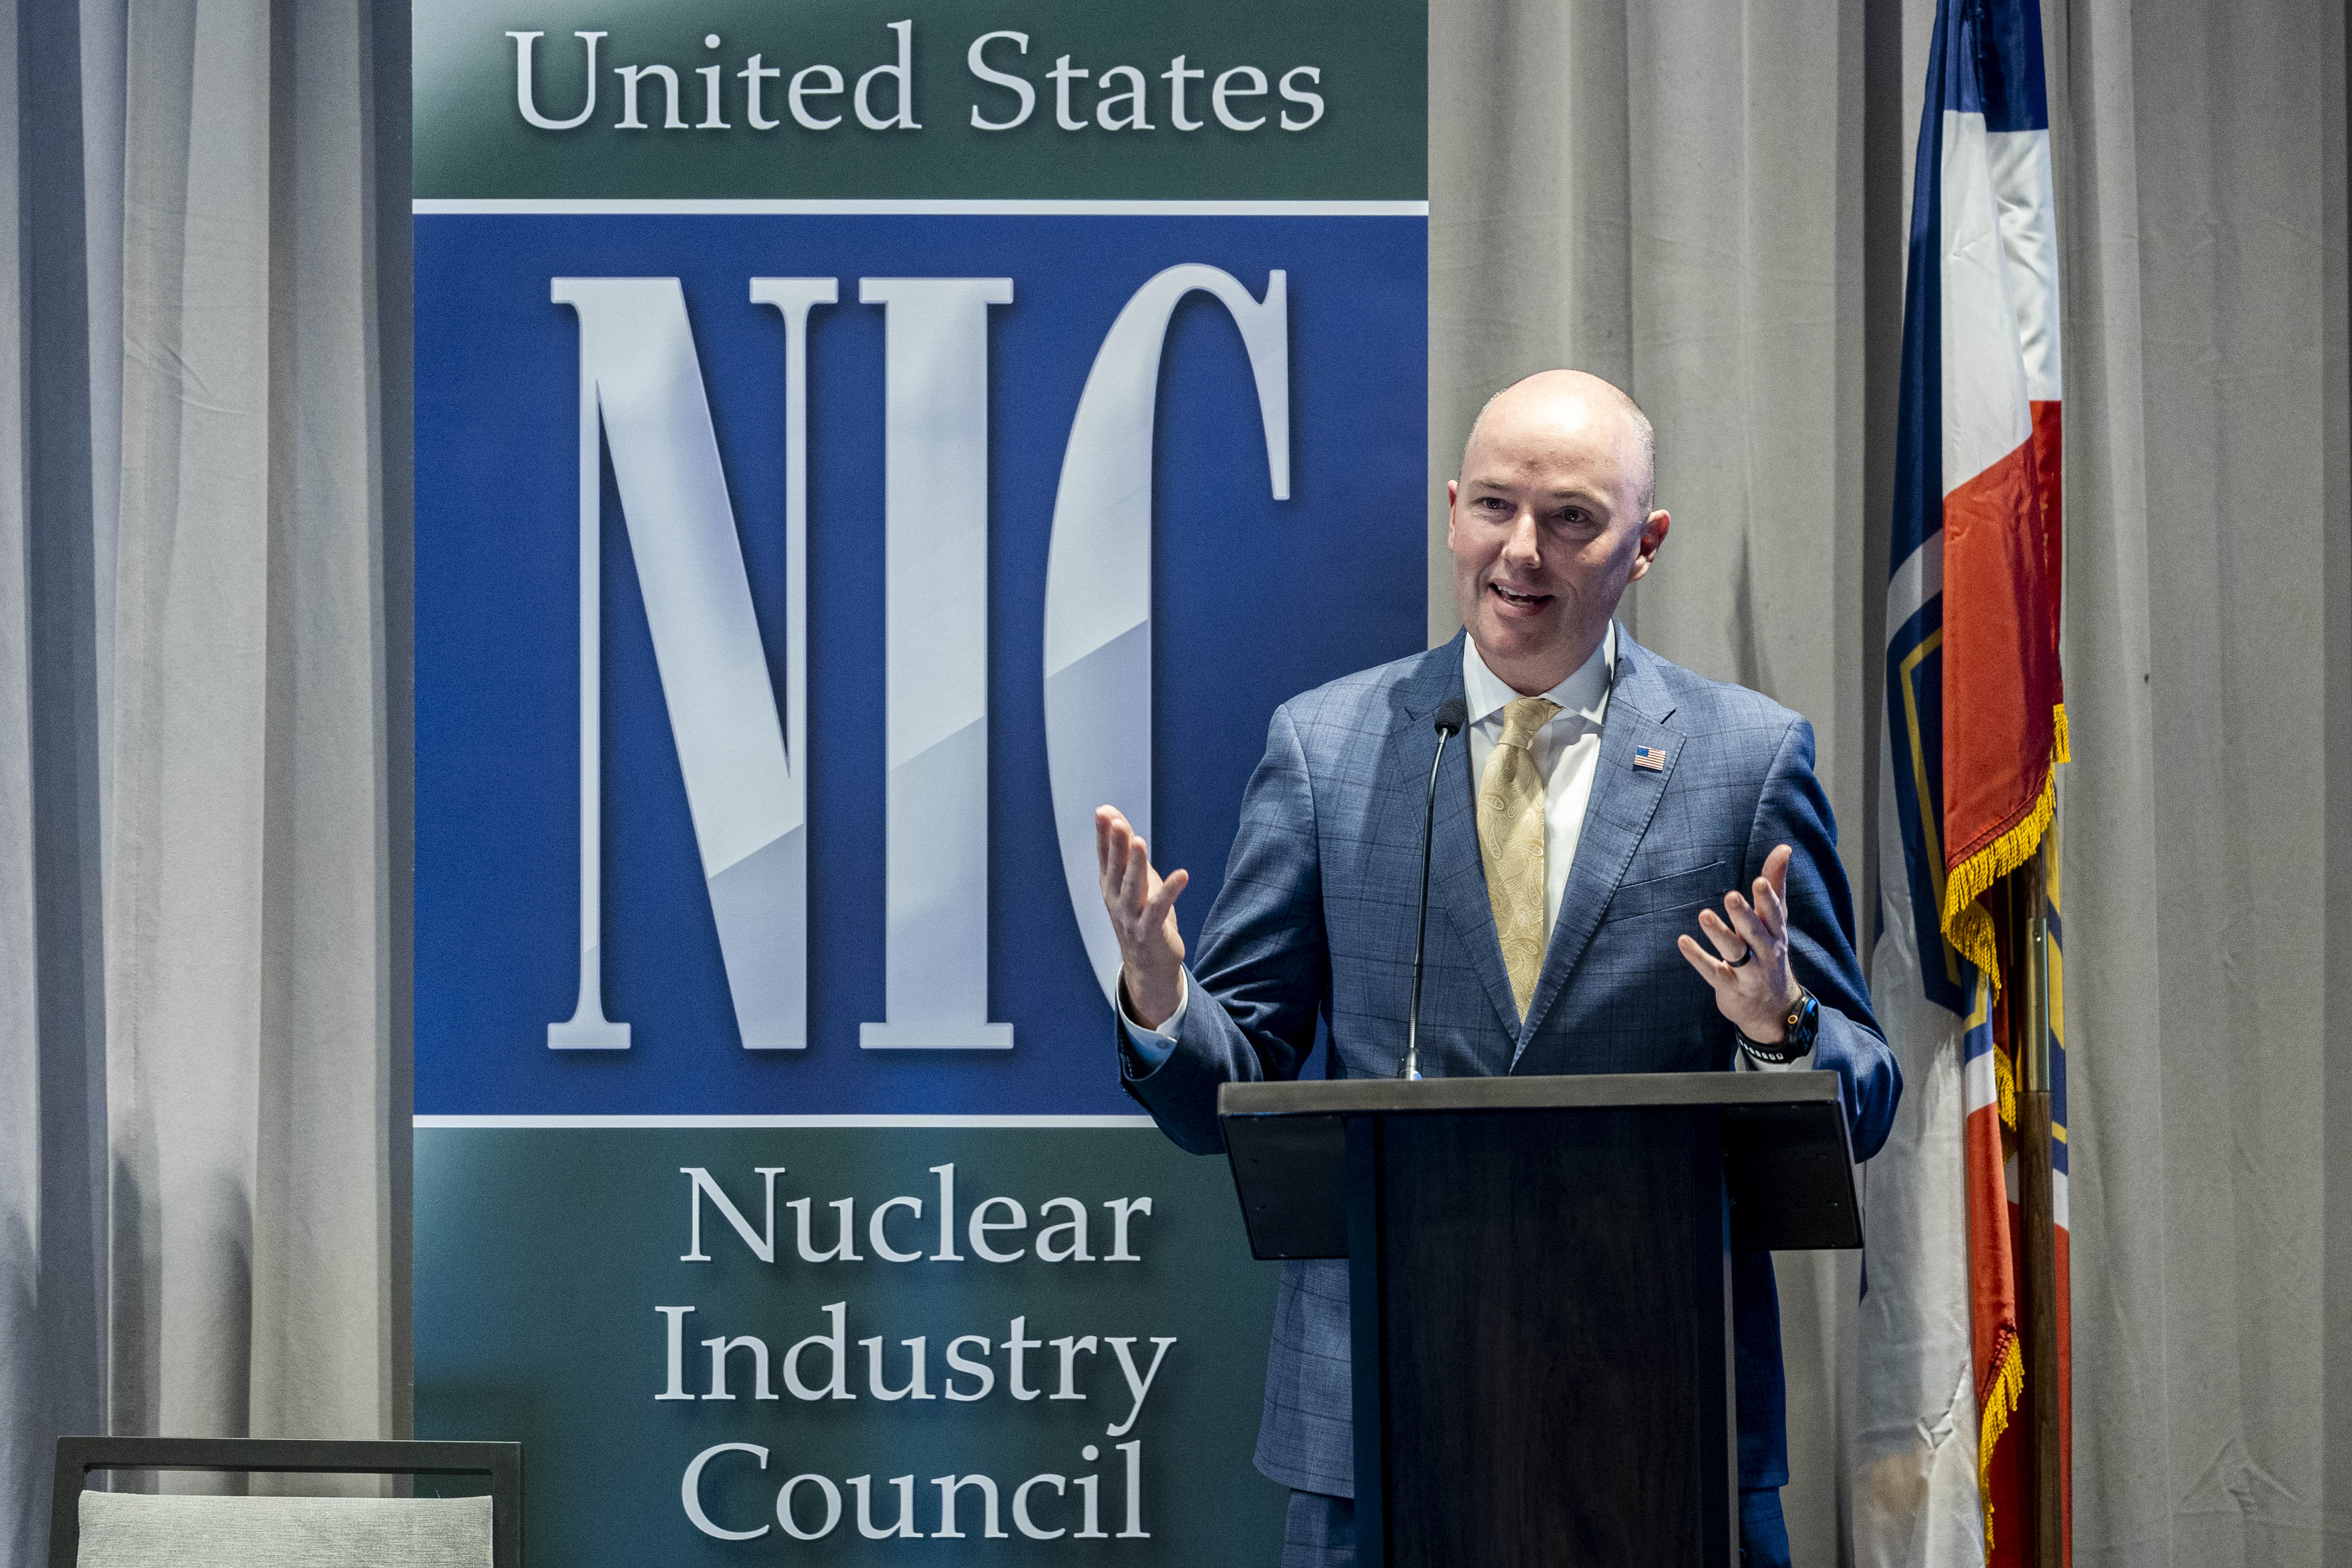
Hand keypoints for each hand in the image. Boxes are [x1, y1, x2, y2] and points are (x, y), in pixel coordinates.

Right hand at [1094, 806, 1188, 1029]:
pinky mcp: (1150, 931)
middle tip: (1116, 822)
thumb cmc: (1141, 918)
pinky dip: (1170, 891)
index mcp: (1110, 887)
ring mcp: (1131, 918)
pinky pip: (1159, 909)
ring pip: (1133, 887)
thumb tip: (1118, 821)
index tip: (1103, 812)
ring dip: (1135, 864)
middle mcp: (1116, 901)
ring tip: (1138, 841)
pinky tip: (1182, 875)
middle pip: (1115, 869)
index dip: (1104, 834)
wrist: (1148, 966)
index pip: (1105, 857)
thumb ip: (1127, 855)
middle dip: (1116, 844)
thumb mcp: (1133, 883)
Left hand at [1676, 844, 1802, 1042]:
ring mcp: (1749, 972)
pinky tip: (1682, 941)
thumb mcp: (1775, 920)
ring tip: (1703, 915)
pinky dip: (1698, 957)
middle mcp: (1765, 951)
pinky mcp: (1730, 986)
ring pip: (1735, 951)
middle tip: (1731, 896)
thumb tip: (1784, 848)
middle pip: (1755, 931)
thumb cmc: (1770, 951)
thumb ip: (1775, 884)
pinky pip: (1713, 971)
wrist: (1774, 1009)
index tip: (1759, 881)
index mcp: (1776, 932)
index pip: (1774, 914)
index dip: (1767, 898)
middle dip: (1744, 914)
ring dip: (1719, 933)